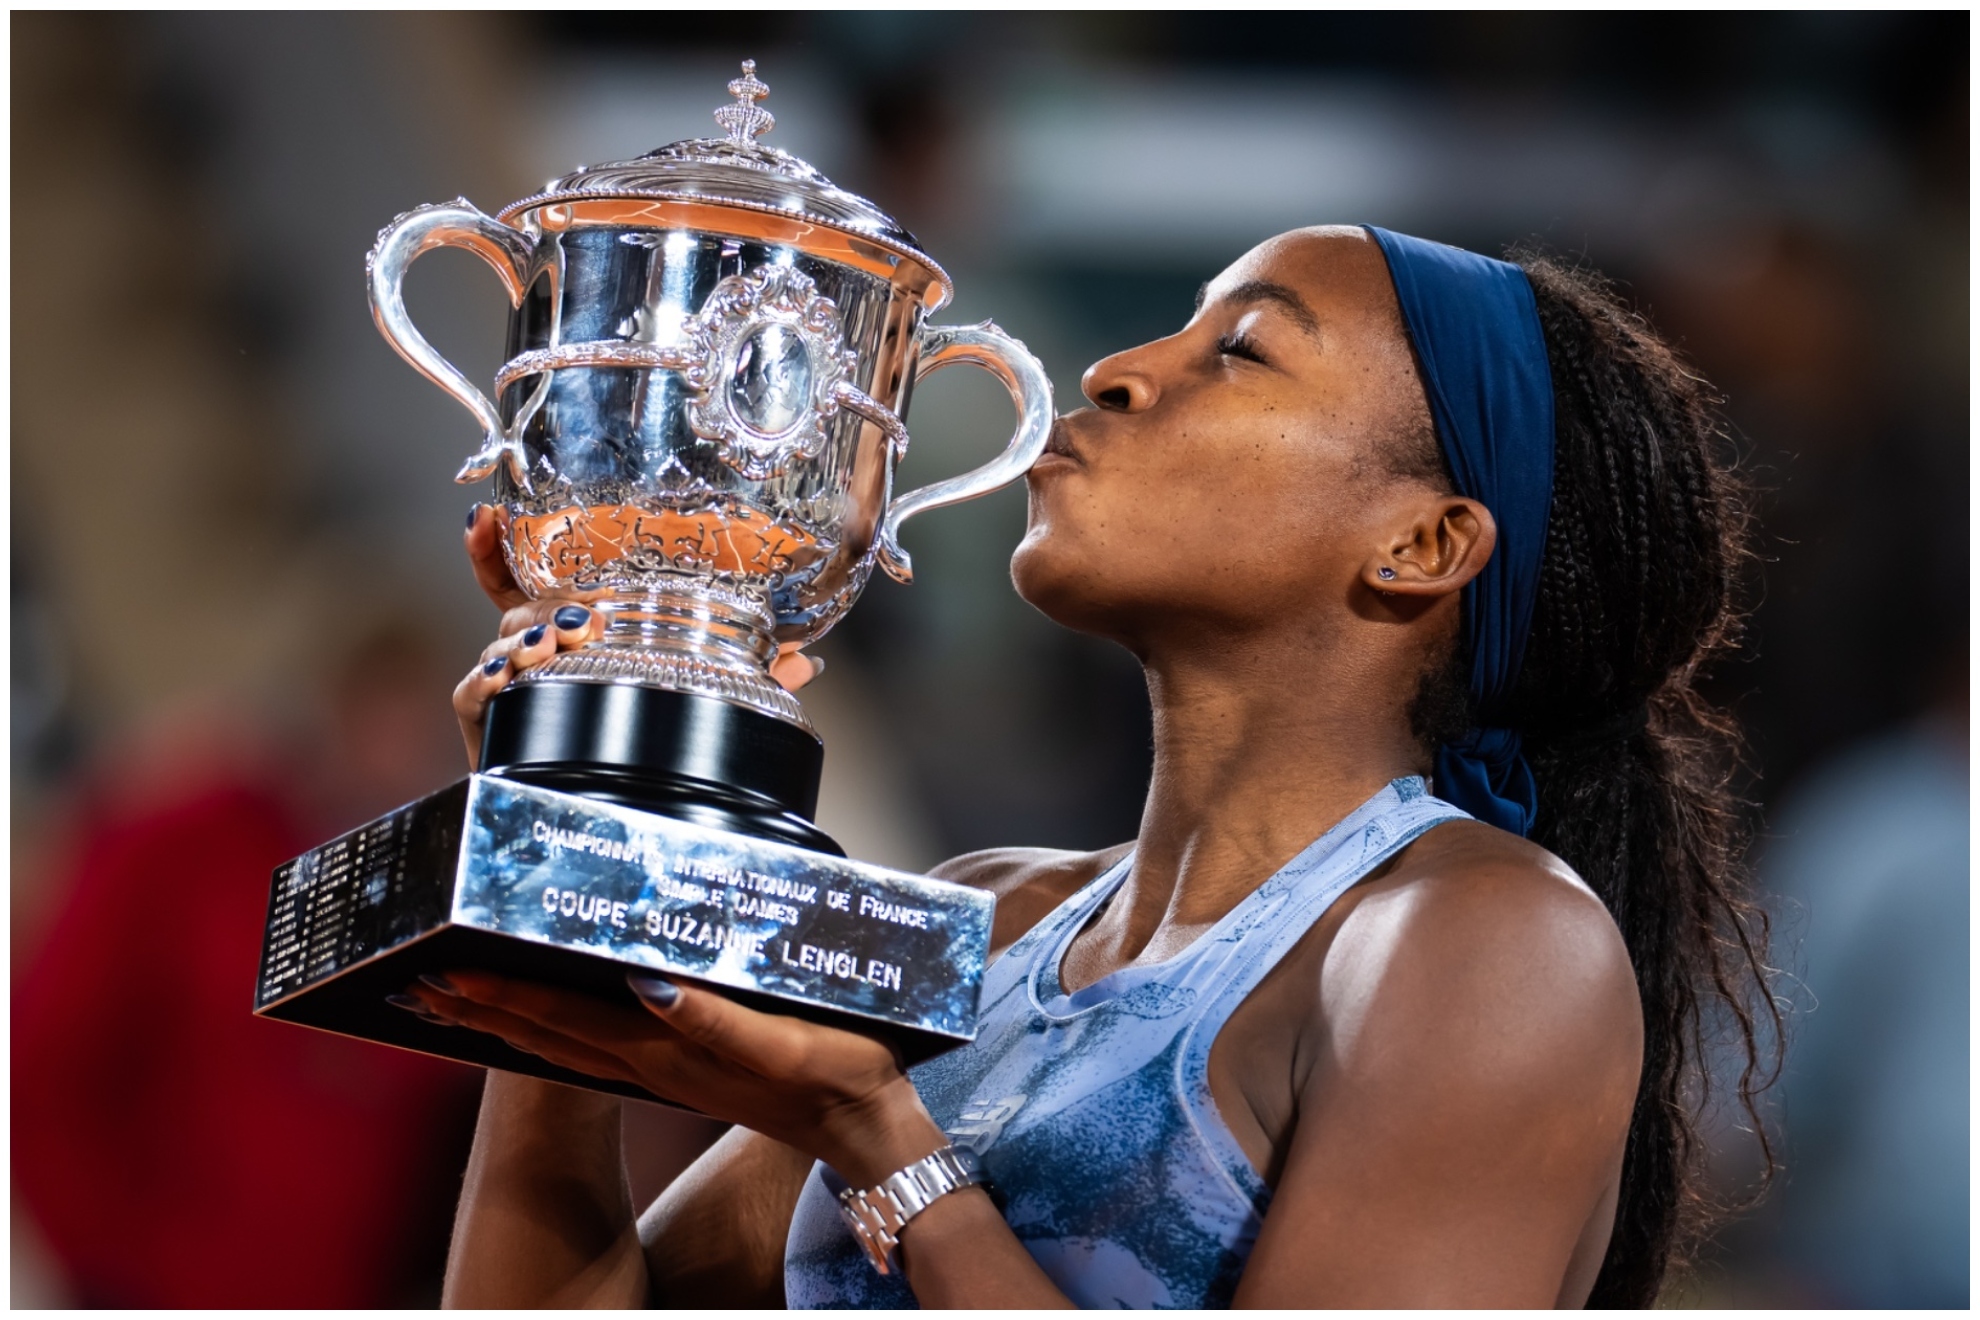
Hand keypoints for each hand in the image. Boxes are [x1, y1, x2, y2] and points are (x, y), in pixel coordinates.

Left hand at [403, 970, 946, 1187]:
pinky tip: (539, 1021)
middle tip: (426, 979)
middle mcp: (652, 1066)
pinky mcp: (679, 1072)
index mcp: (667, 1054)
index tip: (453, 972)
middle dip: (486, 1008)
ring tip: (457, 998)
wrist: (865, 1127)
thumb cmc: (837, 1073)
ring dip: (507, 1021)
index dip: (509, 997)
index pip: (567, 1022)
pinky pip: (593, 1052)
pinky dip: (551, 1033)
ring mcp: (662, 1073)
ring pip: (564, 1047)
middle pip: (548, 1037)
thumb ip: (715, 1019)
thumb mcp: (783, 1045)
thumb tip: (647, 986)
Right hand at [455, 504, 824, 768]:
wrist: (612, 813)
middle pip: (522, 605)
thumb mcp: (710, 699)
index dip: (505, 544)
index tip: (492, 512)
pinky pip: (472, 693)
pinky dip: (486, 679)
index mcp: (574, 632)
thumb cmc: (648, 748)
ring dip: (527, 635)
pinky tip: (509, 674)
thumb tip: (809, 661)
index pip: (531, 578)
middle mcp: (536, 653)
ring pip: (501, 641)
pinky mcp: (489, 723)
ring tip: (555, 640)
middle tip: (580, 616)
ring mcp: (509, 686)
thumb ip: (752, 675)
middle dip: (544, 601)